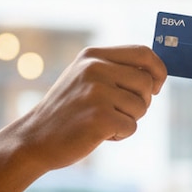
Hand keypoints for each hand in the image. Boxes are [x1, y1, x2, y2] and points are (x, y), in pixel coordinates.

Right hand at [11, 45, 167, 171]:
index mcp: (93, 56)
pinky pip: (131, 126)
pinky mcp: (99, 117)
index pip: (143, 52)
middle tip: (121, 112)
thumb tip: (156, 74)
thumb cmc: (67, 111)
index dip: (158, 70)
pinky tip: (98, 134)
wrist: (34, 138)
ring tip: (103, 122)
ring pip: (142, 106)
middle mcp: (95, 69)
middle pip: (147, 82)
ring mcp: (96, 92)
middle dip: (142, 101)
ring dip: (129, 120)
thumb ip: (115, 70)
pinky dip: (120, 135)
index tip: (157, 86)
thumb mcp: (85, 78)